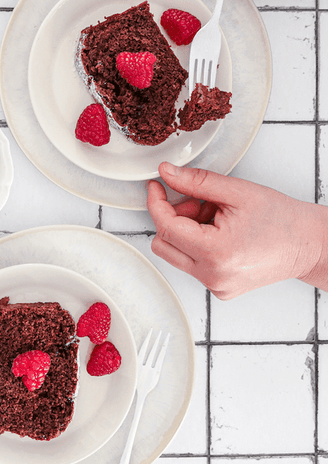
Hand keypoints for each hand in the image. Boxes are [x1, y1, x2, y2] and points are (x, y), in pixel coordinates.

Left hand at [146, 161, 327, 298]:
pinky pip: (192, 264)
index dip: (156, 202)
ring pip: (176, 254)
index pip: (166, 226)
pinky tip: (222, 233)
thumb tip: (166, 173)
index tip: (156, 186)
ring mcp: (216, 286)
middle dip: (174, 217)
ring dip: (186, 231)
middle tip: (199, 202)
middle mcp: (212, 276)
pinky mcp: (220, 290)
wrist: (309, 245)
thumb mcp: (236, 192)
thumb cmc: (281, 220)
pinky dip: (198, 245)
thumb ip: (196, 182)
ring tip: (216, 217)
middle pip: (164, 243)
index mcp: (214, 252)